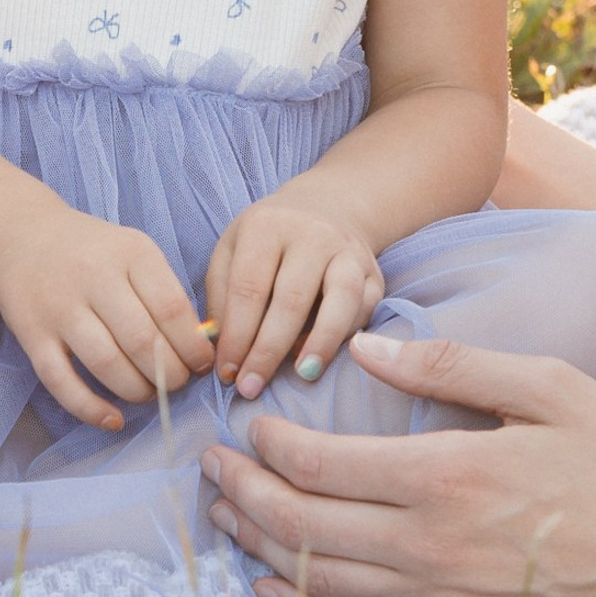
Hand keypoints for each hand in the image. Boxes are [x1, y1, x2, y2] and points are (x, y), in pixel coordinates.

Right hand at [0, 203, 213, 432]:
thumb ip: (165, 293)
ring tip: (148, 393)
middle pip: (142, 341)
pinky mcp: (32, 334)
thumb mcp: (135, 252)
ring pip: (106, 364)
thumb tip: (199, 348)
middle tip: (176, 382)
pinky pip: (61, 381)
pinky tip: (113, 419)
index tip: (202, 365)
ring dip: (137, 391)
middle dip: (170, 375)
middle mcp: (94, 277)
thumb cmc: (92, 251)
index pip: (172, 308)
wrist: (22, 237)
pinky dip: (90, 409)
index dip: (193, 347)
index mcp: (130, 253)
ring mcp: (60, 307)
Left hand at [198, 330, 595, 596]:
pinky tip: (274, 589)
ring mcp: (446, 592)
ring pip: (321, 579)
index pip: (323, 467)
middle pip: (303, 526)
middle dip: (242, 497)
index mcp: (450, 476)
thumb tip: (366, 349)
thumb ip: (449, 367)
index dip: (269, 448)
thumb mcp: (548, 387)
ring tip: (223, 518)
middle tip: (206, 470)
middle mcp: (435, 543)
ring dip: (260, 547)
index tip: (244, 423)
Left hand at [203, 187, 382, 400]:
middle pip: (291, 299)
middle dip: (268, 351)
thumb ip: (221, 296)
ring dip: (320, 344)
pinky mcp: (374, 273)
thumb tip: (220, 350)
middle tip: (250, 387)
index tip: (226, 372)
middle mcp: (312, 234)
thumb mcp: (232, 250)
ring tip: (302, 376)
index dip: (236, 335)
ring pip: (340, 300)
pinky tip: (321, 358)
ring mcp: (348, 252)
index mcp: (267, 226)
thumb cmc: (268, 240)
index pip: (248, 288)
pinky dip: (344, 338)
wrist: (326, 209)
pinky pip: (363, 310)